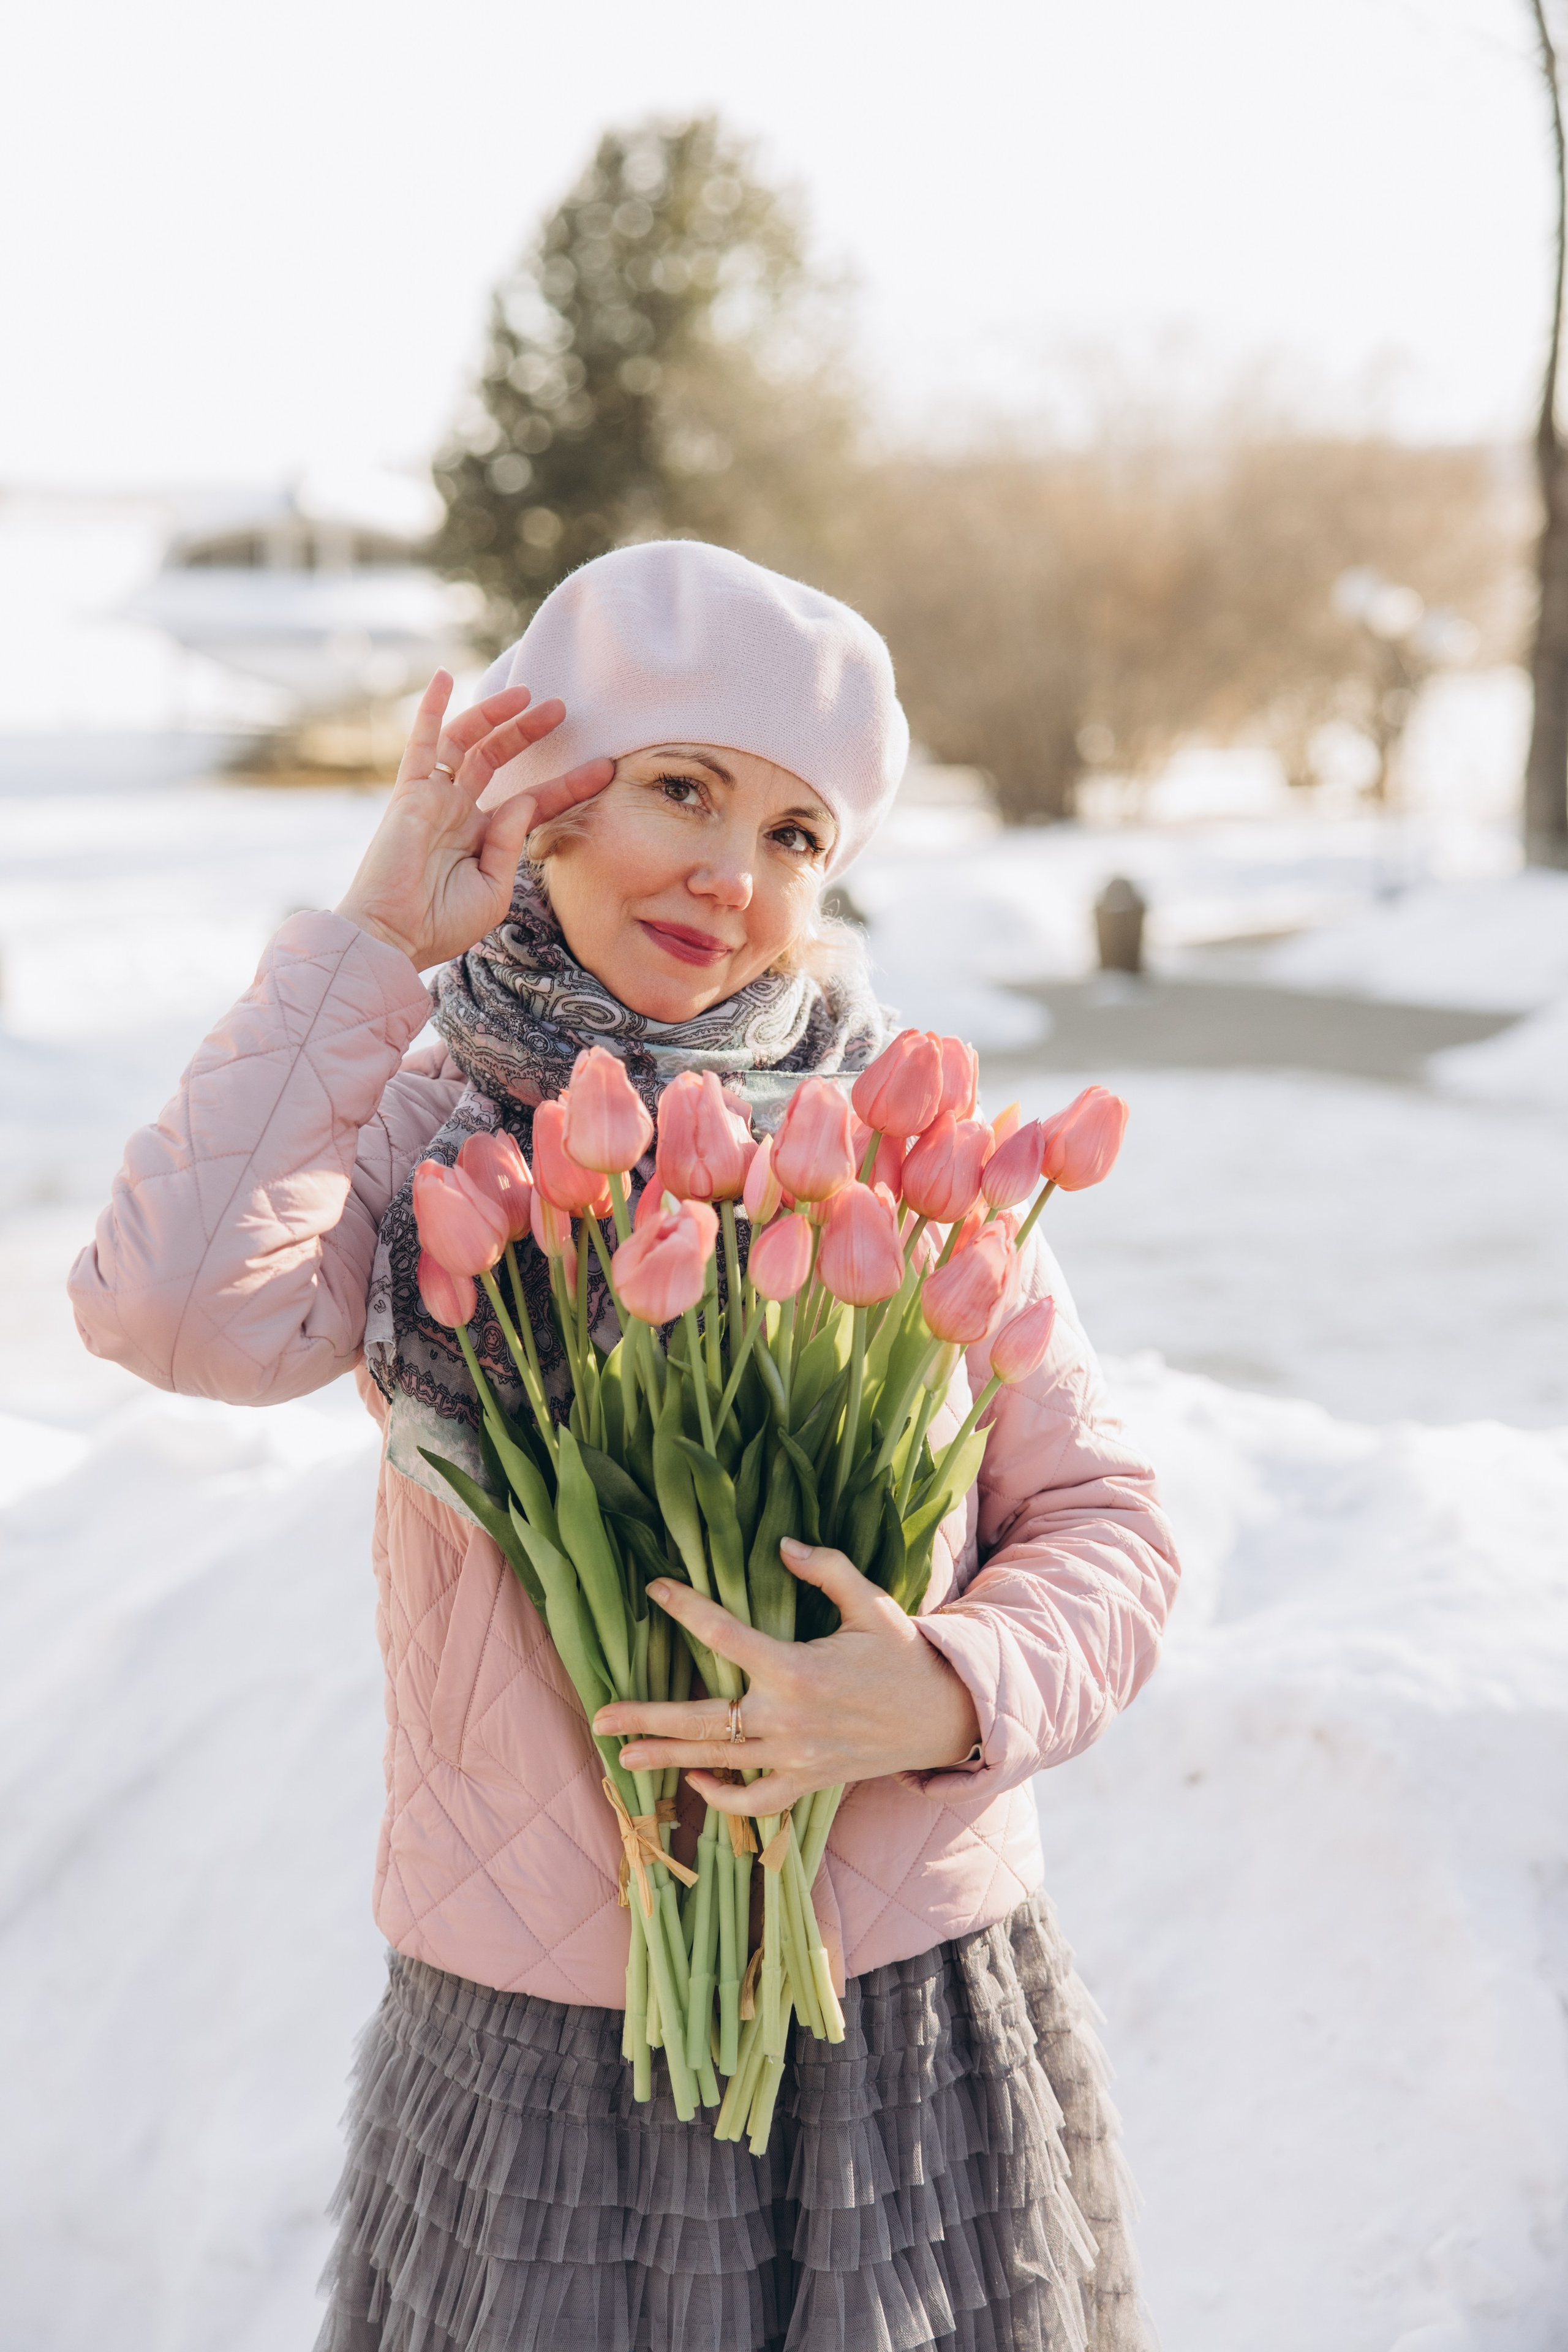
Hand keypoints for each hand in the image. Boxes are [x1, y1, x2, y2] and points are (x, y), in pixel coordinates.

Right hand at [335, 669, 613, 970]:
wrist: (394, 937)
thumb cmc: (442, 924)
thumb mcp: (493, 890)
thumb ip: (510, 845)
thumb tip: (524, 800)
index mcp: (484, 839)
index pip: (533, 801)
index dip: (569, 785)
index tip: (605, 768)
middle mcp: (460, 813)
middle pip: (500, 760)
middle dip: (530, 733)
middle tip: (562, 709)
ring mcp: (435, 799)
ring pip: (468, 743)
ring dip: (495, 715)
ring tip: (527, 694)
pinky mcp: (410, 794)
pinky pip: (421, 743)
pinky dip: (431, 708)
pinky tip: (444, 676)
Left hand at [593, 1538, 981, 1813]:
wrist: (944, 1715)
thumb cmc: (904, 1653)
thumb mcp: (870, 1603)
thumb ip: (826, 1569)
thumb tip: (781, 1544)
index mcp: (796, 1668)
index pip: (724, 1634)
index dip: (685, 1607)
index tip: (655, 1589)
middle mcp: (787, 1719)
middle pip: (701, 1719)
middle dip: (646, 1718)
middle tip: (599, 1718)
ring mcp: (795, 1757)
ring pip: (718, 1761)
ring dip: (667, 1760)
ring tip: (622, 1759)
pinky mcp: (808, 1782)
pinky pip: (756, 1800)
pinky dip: (726, 1798)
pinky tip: (698, 1784)